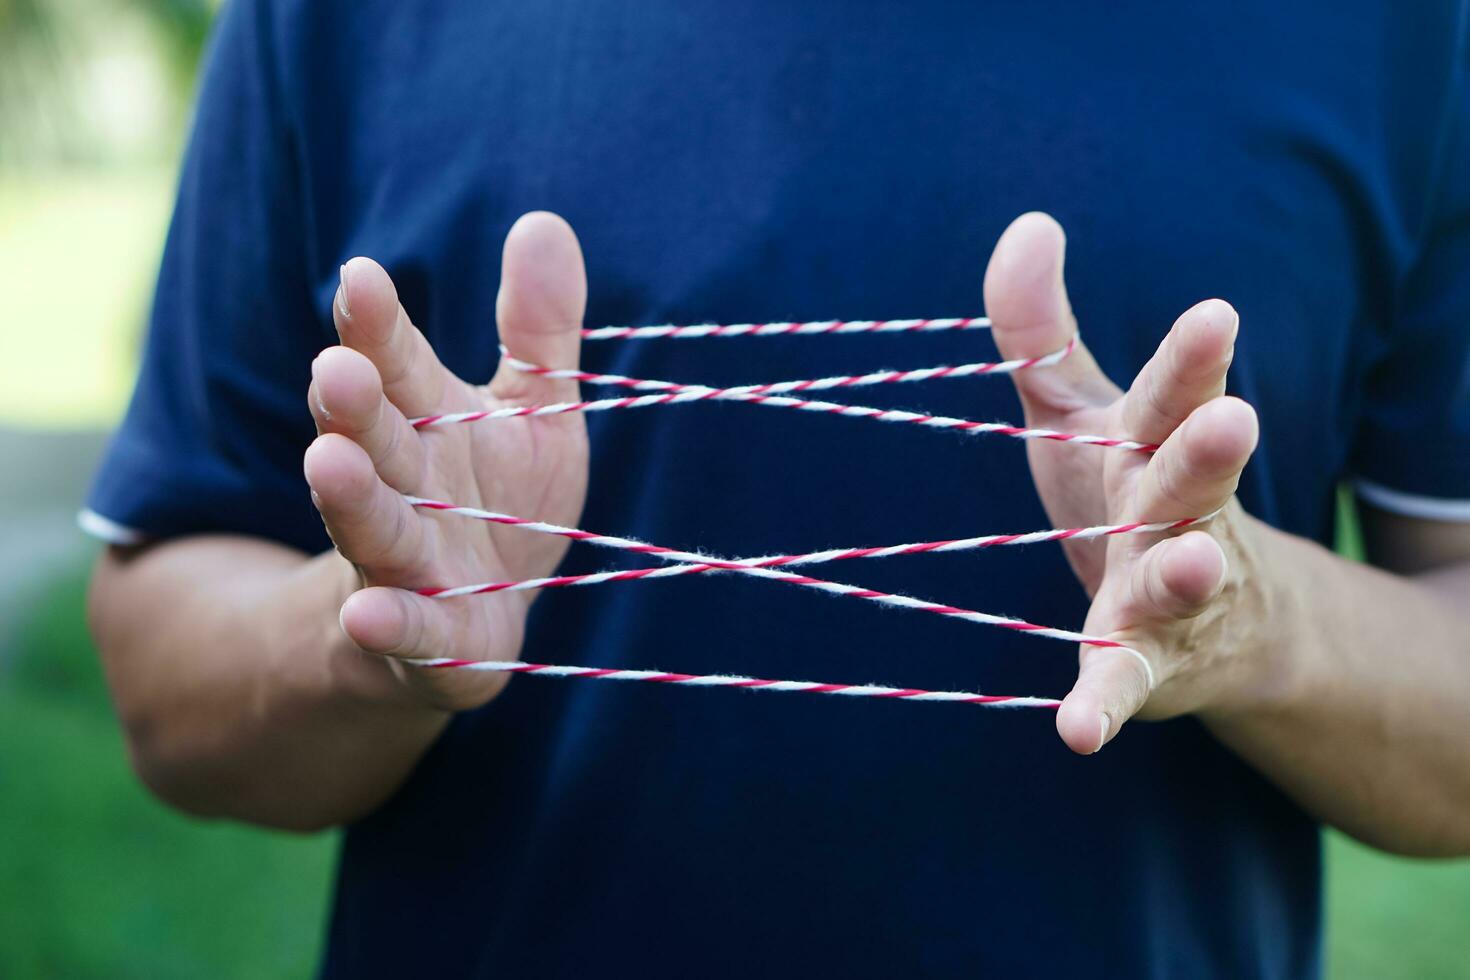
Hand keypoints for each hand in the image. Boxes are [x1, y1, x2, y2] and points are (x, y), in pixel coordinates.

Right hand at [304, 212, 588, 710]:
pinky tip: (365, 612)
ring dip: (349, 498)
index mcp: (425, 422)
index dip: (377, 326)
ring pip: (374, 526)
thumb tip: (543, 222)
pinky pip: (408, 628)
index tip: (362, 277)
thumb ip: (538, 330)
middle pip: (375, 440)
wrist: (478, 619)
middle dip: (352, 407)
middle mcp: (403, 485)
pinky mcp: (429, 635)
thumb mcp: (534, 412)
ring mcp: (406, 562)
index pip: (396, 365)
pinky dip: (387, 620)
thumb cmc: (500, 503)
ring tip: (325, 462)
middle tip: (334, 370)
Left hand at [983, 213, 1265, 753]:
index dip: (1193, 360)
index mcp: (1155, 446)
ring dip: (1183, 571)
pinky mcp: (1146, 665)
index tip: (1217, 314)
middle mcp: (1174, 515)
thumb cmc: (1126, 492)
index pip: (1174, 397)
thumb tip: (1027, 223)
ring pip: (1178, 581)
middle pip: (1190, 481)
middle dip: (1209, 452)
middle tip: (1235, 420)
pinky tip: (1076, 733)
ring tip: (1192, 559)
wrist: (1207, 616)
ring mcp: (1167, 595)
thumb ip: (1042, 332)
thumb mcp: (1081, 411)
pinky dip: (1104, 704)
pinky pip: (1125, 684)